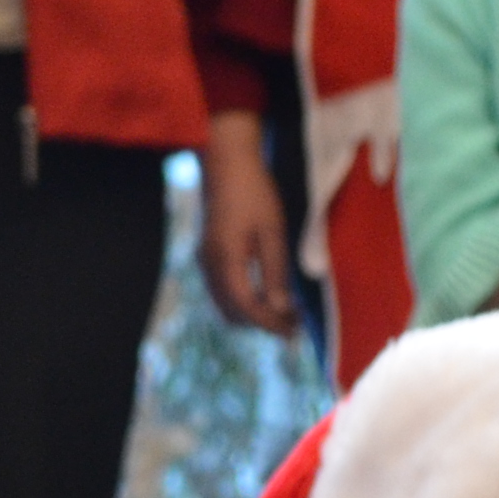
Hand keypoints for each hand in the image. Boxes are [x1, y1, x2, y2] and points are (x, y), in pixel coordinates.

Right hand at [194, 112, 297, 334]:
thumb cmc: (255, 193)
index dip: (270, 323)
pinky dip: (243, 300)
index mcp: (226, 261)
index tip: (293, 331)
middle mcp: (210, 267)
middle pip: (232, 312)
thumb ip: (275, 273)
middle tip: (293, 323)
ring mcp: (205, 261)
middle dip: (262, 322)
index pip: (247, 307)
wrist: (228, 165)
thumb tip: (280, 309)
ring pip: (226, 304)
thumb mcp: (272, 233)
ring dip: (253, 313)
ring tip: (283, 311)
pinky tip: (265, 293)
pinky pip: (223, 290)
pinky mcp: (207, 255)